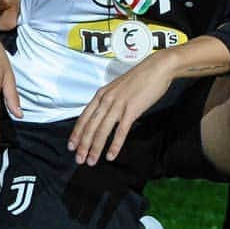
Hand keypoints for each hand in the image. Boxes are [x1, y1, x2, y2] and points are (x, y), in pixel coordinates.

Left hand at [69, 50, 174, 164]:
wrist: (158, 67)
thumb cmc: (141, 77)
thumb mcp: (119, 87)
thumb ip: (110, 100)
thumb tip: (105, 113)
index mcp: (102, 94)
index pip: (84, 118)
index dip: (77, 134)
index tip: (71, 146)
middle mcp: (107, 100)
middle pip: (91, 127)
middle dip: (83, 145)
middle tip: (79, 159)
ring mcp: (119, 104)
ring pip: (103, 131)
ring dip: (96, 148)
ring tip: (92, 161)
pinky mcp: (132, 109)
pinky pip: (121, 130)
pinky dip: (115, 144)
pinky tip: (111, 155)